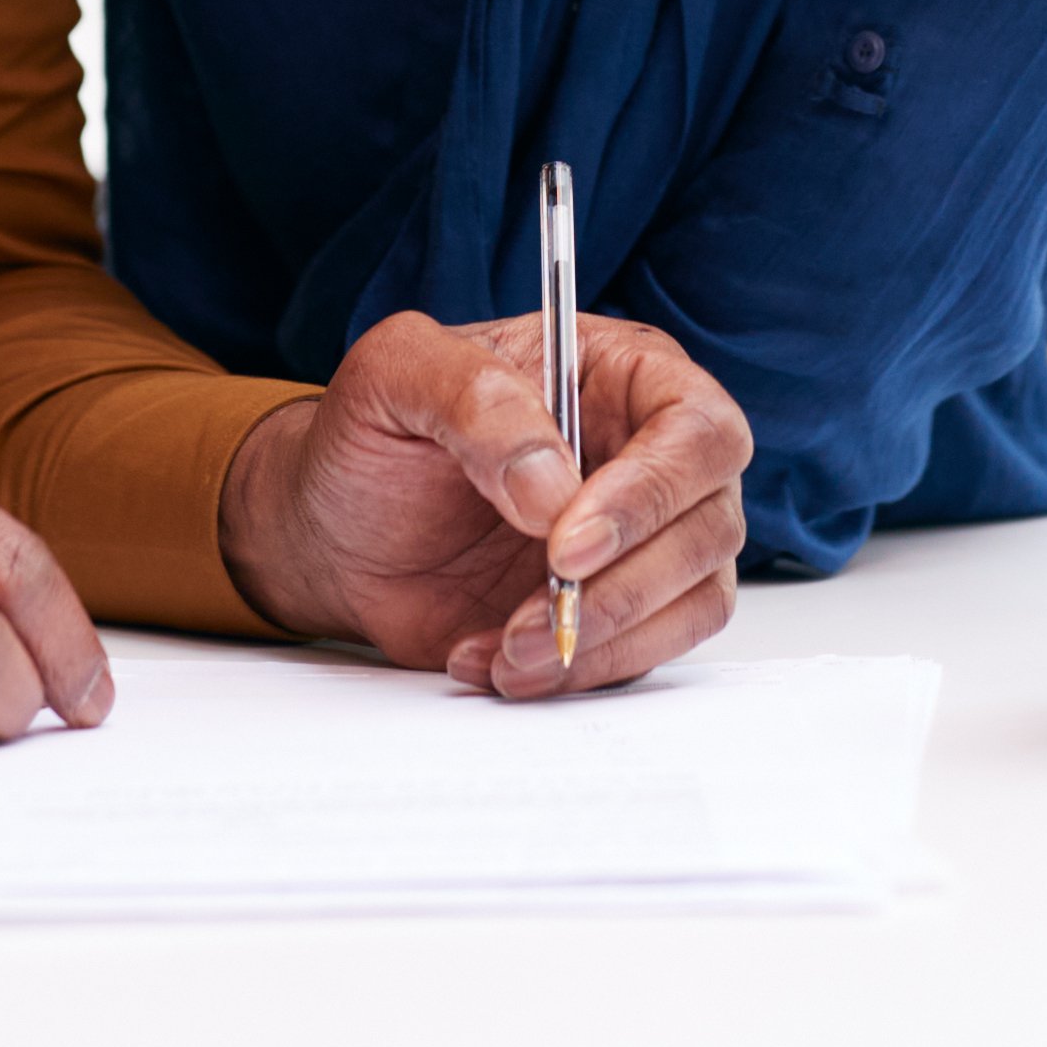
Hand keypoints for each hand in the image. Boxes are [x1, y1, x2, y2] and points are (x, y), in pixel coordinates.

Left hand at [217, 311, 751, 696]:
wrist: (335, 531)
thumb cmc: (373, 438)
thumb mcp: (394, 375)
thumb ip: (473, 401)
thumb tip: (552, 486)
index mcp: (621, 374)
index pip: (697, 427)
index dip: (650, 491)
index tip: (567, 545)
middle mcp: (650, 454)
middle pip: (711, 523)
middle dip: (625, 586)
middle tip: (530, 614)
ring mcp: (644, 539)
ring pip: (694, 600)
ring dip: (605, 640)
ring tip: (506, 648)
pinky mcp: (619, 610)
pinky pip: (643, 653)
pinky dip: (576, 672)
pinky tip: (494, 658)